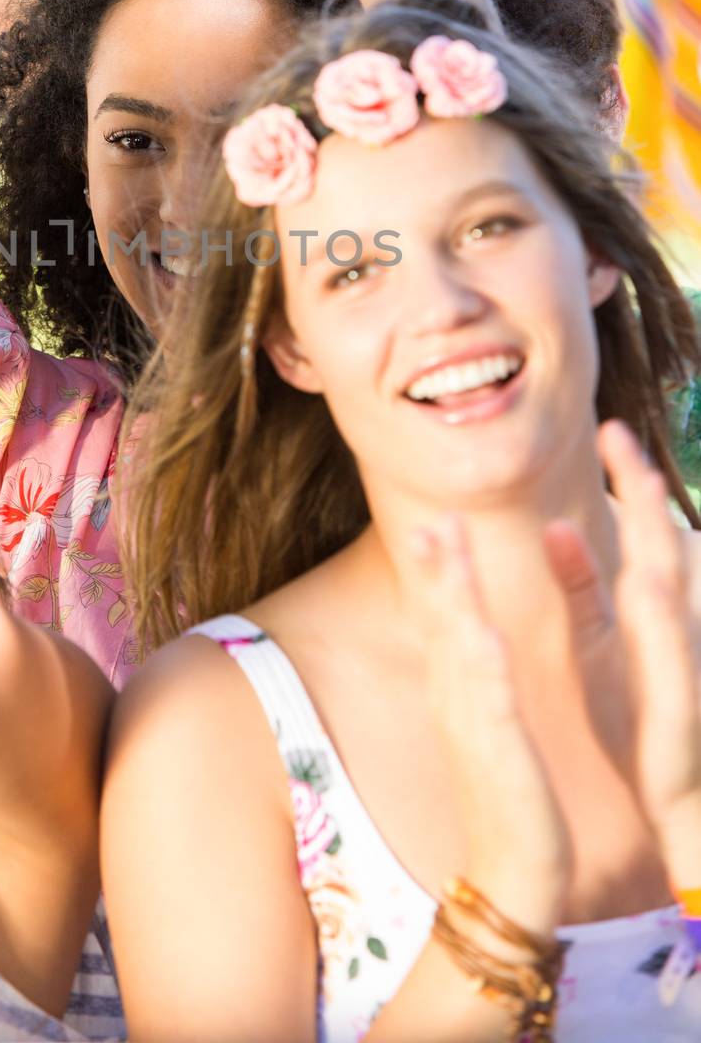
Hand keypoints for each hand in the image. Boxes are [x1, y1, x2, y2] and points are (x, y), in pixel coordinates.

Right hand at [411, 516, 568, 933]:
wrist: (515, 876)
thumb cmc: (509, 794)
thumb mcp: (490, 720)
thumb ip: (476, 671)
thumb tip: (470, 626)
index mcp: (462, 689)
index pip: (442, 615)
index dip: (434, 567)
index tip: (432, 516)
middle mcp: (458, 701)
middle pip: (437, 620)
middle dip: (432, 566)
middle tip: (426, 511)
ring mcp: (474, 730)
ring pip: (457, 649)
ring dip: (448, 596)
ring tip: (442, 545)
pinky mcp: (501, 762)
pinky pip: (491, 708)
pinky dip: (484, 669)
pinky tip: (483, 635)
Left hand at [547, 422, 700, 885]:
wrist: (680, 818)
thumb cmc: (638, 727)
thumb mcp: (602, 646)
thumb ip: (584, 587)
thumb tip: (561, 527)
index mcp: (649, 618)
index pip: (641, 537)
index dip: (631, 485)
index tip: (608, 428)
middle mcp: (674, 638)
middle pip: (661, 553)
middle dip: (646, 496)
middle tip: (623, 435)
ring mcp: (684, 675)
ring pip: (677, 600)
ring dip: (659, 545)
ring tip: (646, 489)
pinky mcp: (682, 719)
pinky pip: (678, 668)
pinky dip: (668, 626)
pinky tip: (650, 588)